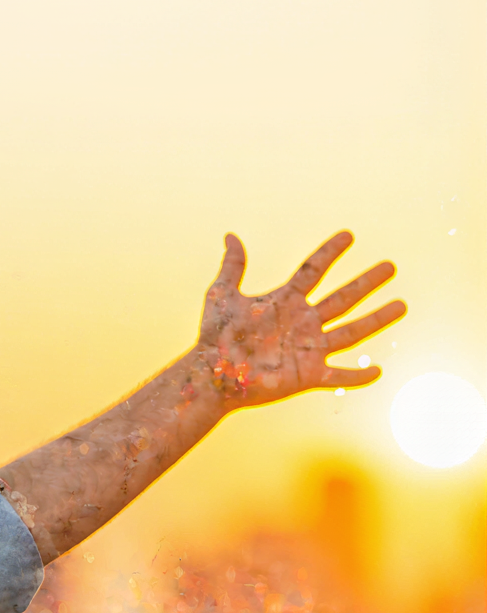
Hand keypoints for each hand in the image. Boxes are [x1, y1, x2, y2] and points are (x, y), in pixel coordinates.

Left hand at [195, 231, 405, 409]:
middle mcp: (302, 323)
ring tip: (401, 306)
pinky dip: (358, 376)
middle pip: (342, 298)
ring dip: (377, 320)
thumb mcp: (222, 296)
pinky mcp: (307, 376)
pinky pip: (339, 377)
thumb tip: (230, 235)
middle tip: (391, 266)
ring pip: (351, 332)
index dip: (329, 252)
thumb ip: (232, 266)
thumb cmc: (214, 337)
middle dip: (367, 282)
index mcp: (285, 301)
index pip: (313, 271)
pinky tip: (378, 371)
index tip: (348, 235)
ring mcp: (307, 349)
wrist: (210, 376)